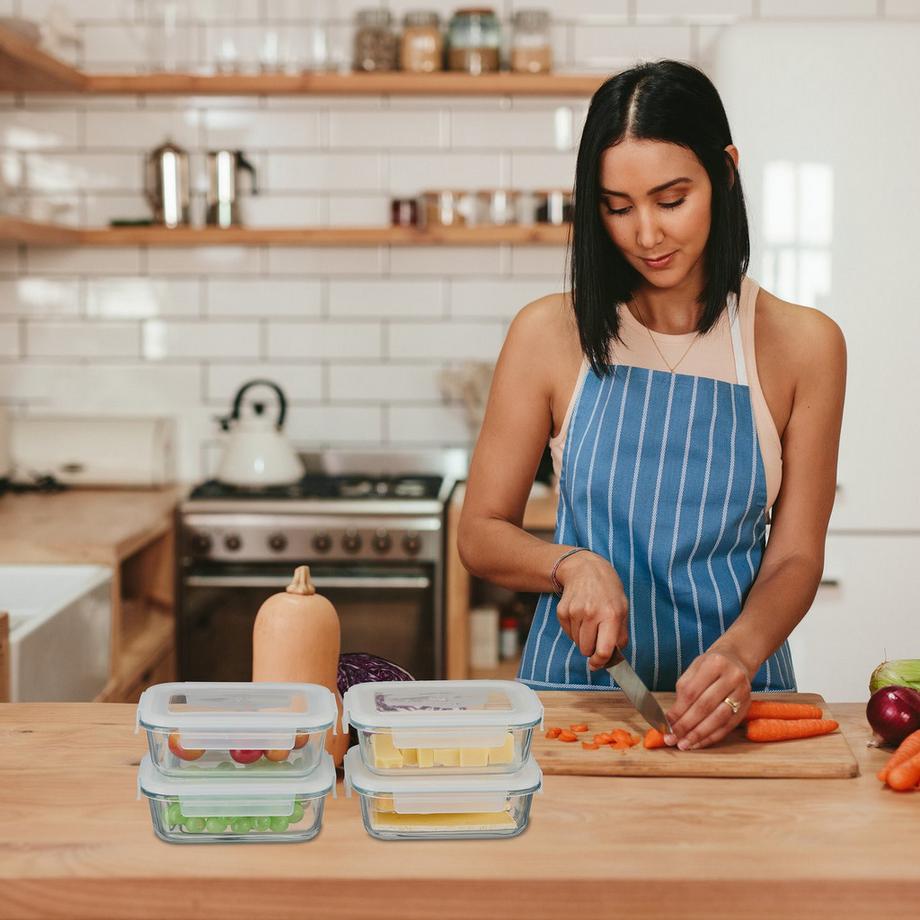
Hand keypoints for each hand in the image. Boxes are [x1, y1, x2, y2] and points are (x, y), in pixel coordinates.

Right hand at [554, 551, 628, 669]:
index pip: (603, 650)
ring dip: (584, 639)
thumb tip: (613, 658)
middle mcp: (591, 614)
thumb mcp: (622, 609)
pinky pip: (568, 633)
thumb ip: (620, 635)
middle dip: (592, 649)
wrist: (585, 569)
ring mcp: (574, 612)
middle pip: (586, 649)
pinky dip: (575, 631)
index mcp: (611, 615)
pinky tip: (581, 616)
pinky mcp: (562, 612)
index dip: (600, 662)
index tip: (598, 665)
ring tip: (590, 622)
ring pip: (577, 643)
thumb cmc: (608, 590)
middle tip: (597, 637)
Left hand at [663, 649, 751, 750]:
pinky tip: (698, 743)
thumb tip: (672, 717)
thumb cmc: (711, 665)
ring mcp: (742, 693)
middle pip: (705, 706)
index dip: (678, 710)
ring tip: (684, 744)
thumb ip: (683, 690)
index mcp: (715, 663)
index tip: (667, 723)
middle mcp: (732, 677)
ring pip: (718, 719)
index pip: (692, 691)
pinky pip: (728, 726)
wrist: (737, 659)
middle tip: (672, 738)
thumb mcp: (695, 668)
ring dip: (699, 734)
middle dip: (686, 725)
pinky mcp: (746, 707)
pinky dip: (711, 737)